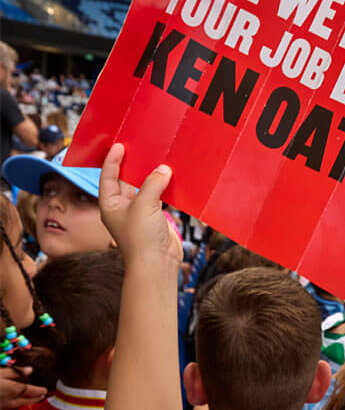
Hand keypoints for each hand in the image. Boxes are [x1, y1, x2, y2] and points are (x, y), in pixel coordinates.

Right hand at [1, 367, 46, 409]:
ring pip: (19, 408)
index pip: (33, 391)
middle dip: (36, 398)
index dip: (40, 391)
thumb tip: (30, 370)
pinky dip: (12, 409)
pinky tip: (12, 405)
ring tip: (29, 400)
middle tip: (42, 395)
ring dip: (25, 404)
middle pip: (29, 401)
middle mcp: (10, 402)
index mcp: (13, 390)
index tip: (45, 390)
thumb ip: (15, 372)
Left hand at [99, 144, 180, 266]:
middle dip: (133, 166)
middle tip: (140, 148)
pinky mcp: (156, 217)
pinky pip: (159, 197)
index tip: (120, 146)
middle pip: (126, 181)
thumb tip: (164, 170)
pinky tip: (171, 178)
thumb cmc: (141, 238)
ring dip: (151, 176)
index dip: (112, 161)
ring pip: (144, 188)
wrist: (157, 263)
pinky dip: (164, 187)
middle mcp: (123, 207)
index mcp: (110, 205)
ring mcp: (140, 213)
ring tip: (158, 160)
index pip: (108, 177)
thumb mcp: (144, 205)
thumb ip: (152, 184)